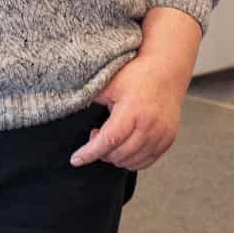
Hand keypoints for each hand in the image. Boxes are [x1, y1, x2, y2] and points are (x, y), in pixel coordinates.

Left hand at [70, 7, 201, 171]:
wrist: (167, 70)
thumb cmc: (136, 75)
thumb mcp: (109, 84)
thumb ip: (90, 98)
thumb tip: (65, 107)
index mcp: (132, 112)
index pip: (108, 141)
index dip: (89, 153)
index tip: (75, 160)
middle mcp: (149, 126)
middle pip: (118, 154)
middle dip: (101, 152)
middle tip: (94, 135)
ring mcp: (161, 135)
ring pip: (131, 161)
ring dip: (115, 157)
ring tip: (110, 138)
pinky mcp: (168, 140)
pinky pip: (145, 162)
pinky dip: (130, 160)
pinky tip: (123, 146)